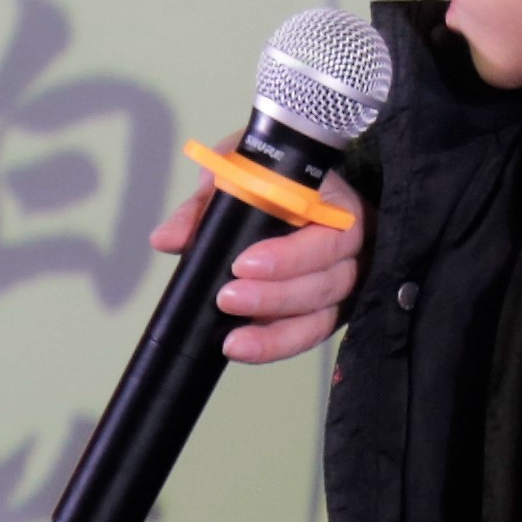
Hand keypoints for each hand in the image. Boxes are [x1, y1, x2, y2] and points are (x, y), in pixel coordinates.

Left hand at [165, 189, 363, 365]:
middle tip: (227, 298)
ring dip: (275, 333)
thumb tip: (168, 239)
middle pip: (326, 283)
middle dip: (274, 297)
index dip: (291, 256)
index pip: (331, 236)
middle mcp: (353, 251)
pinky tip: (243, 349)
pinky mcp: (329, 313)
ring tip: (233, 340)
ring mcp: (344, 286)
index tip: (243, 263)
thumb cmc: (272, 177)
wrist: (293, 191)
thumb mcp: (238, 172)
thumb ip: (204, 204)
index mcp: (340, 209)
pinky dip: (275, 346)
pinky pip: (308, 336)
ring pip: (321, 318)